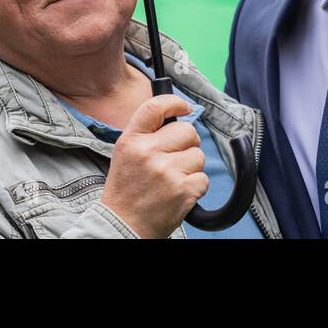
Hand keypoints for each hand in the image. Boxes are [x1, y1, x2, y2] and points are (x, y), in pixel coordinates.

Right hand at [100, 94, 207, 237]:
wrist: (123, 225)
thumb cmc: (126, 190)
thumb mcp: (125, 154)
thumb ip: (146, 133)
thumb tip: (176, 115)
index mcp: (132, 141)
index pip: (155, 107)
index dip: (175, 102)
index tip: (184, 108)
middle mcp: (148, 153)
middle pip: (187, 131)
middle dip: (188, 143)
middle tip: (176, 158)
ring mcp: (167, 172)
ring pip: (198, 155)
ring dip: (192, 167)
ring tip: (174, 178)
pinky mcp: (183, 190)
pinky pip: (203, 178)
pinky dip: (195, 186)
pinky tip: (179, 192)